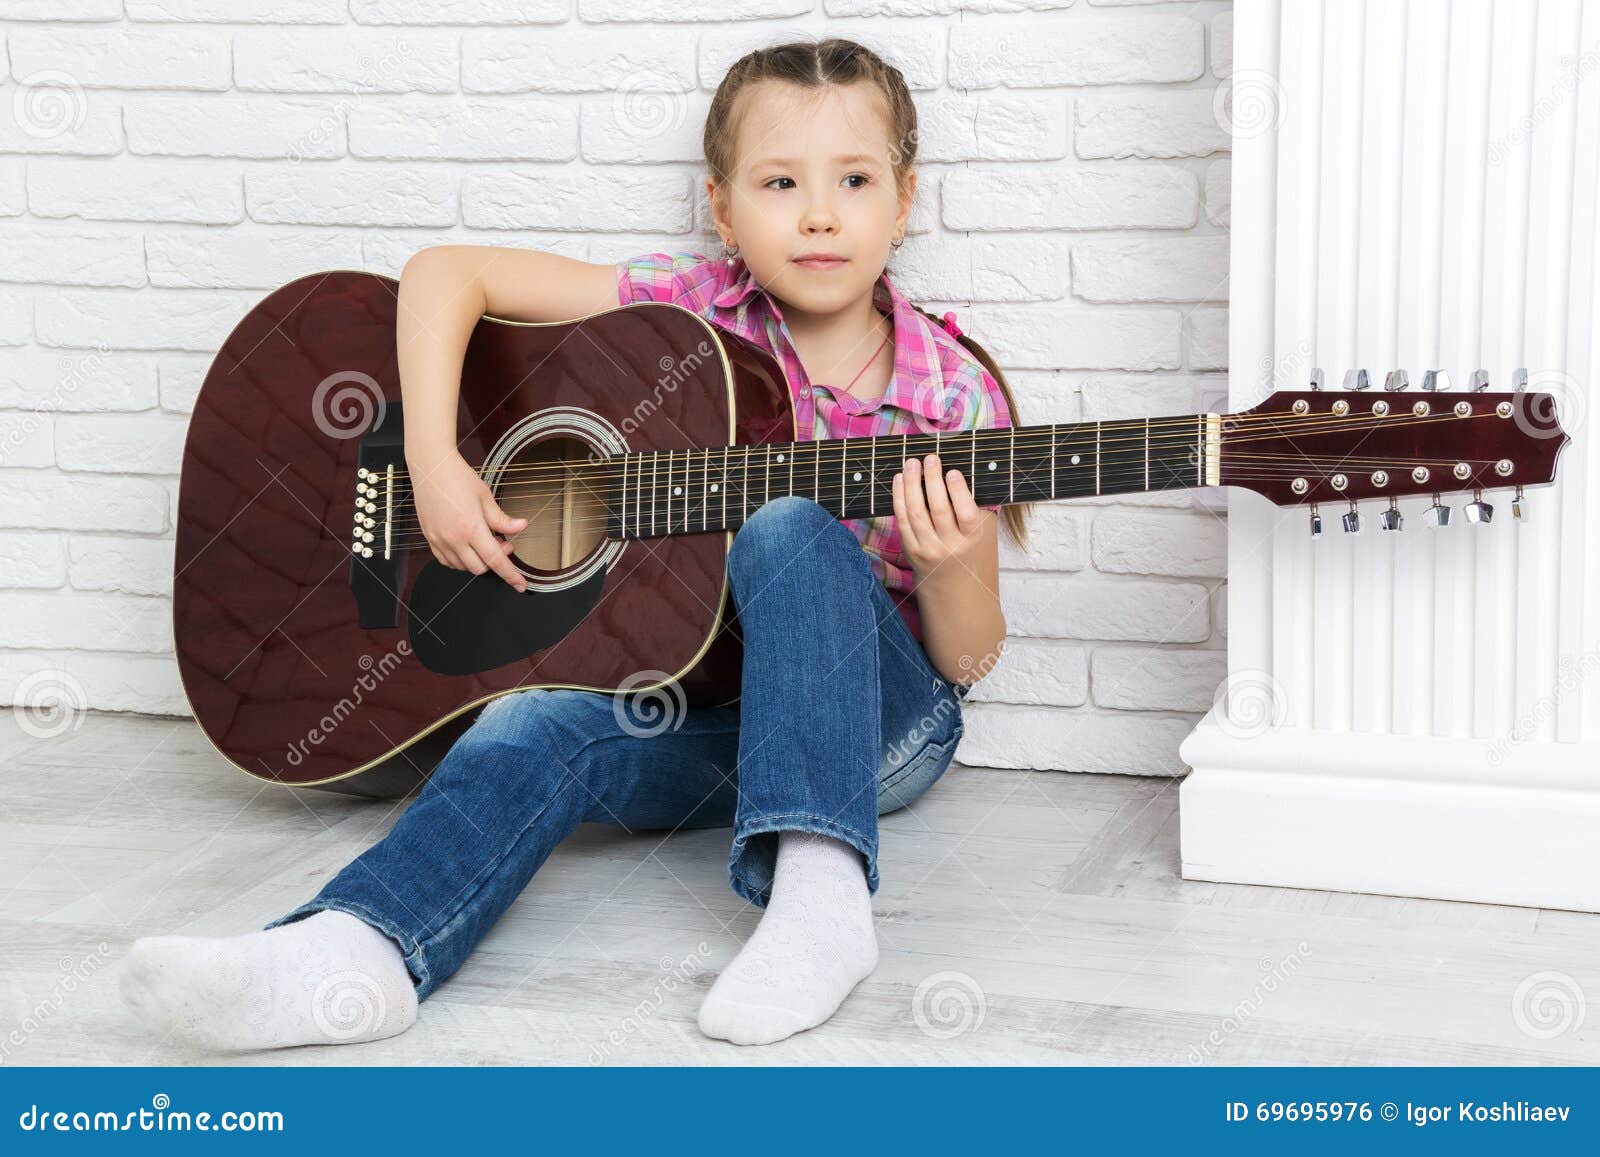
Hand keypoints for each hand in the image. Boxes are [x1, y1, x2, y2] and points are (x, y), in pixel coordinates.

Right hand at [408, 449, 527, 590]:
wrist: (431, 467)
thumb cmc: (457, 478)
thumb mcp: (486, 497)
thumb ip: (502, 519)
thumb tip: (520, 527)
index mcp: (471, 528)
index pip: (495, 560)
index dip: (510, 575)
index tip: (520, 585)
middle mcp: (453, 539)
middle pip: (479, 568)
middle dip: (495, 561)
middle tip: (503, 543)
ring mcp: (439, 540)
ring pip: (462, 567)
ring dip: (477, 560)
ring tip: (484, 540)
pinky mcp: (429, 538)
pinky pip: (446, 561)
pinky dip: (460, 560)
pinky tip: (467, 545)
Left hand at [891, 452, 988, 579]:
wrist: (950, 581)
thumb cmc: (965, 545)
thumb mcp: (976, 530)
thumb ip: (970, 505)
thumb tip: (954, 470)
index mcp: (971, 538)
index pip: (966, 514)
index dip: (959, 492)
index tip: (952, 471)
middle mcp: (950, 545)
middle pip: (939, 510)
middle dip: (933, 481)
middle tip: (930, 458)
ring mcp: (928, 548)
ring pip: (916, 512)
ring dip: (912, 484)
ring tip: (911, 463)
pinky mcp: (910, 549)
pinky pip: (902, 519)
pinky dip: (899, 497)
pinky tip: (899, 479)